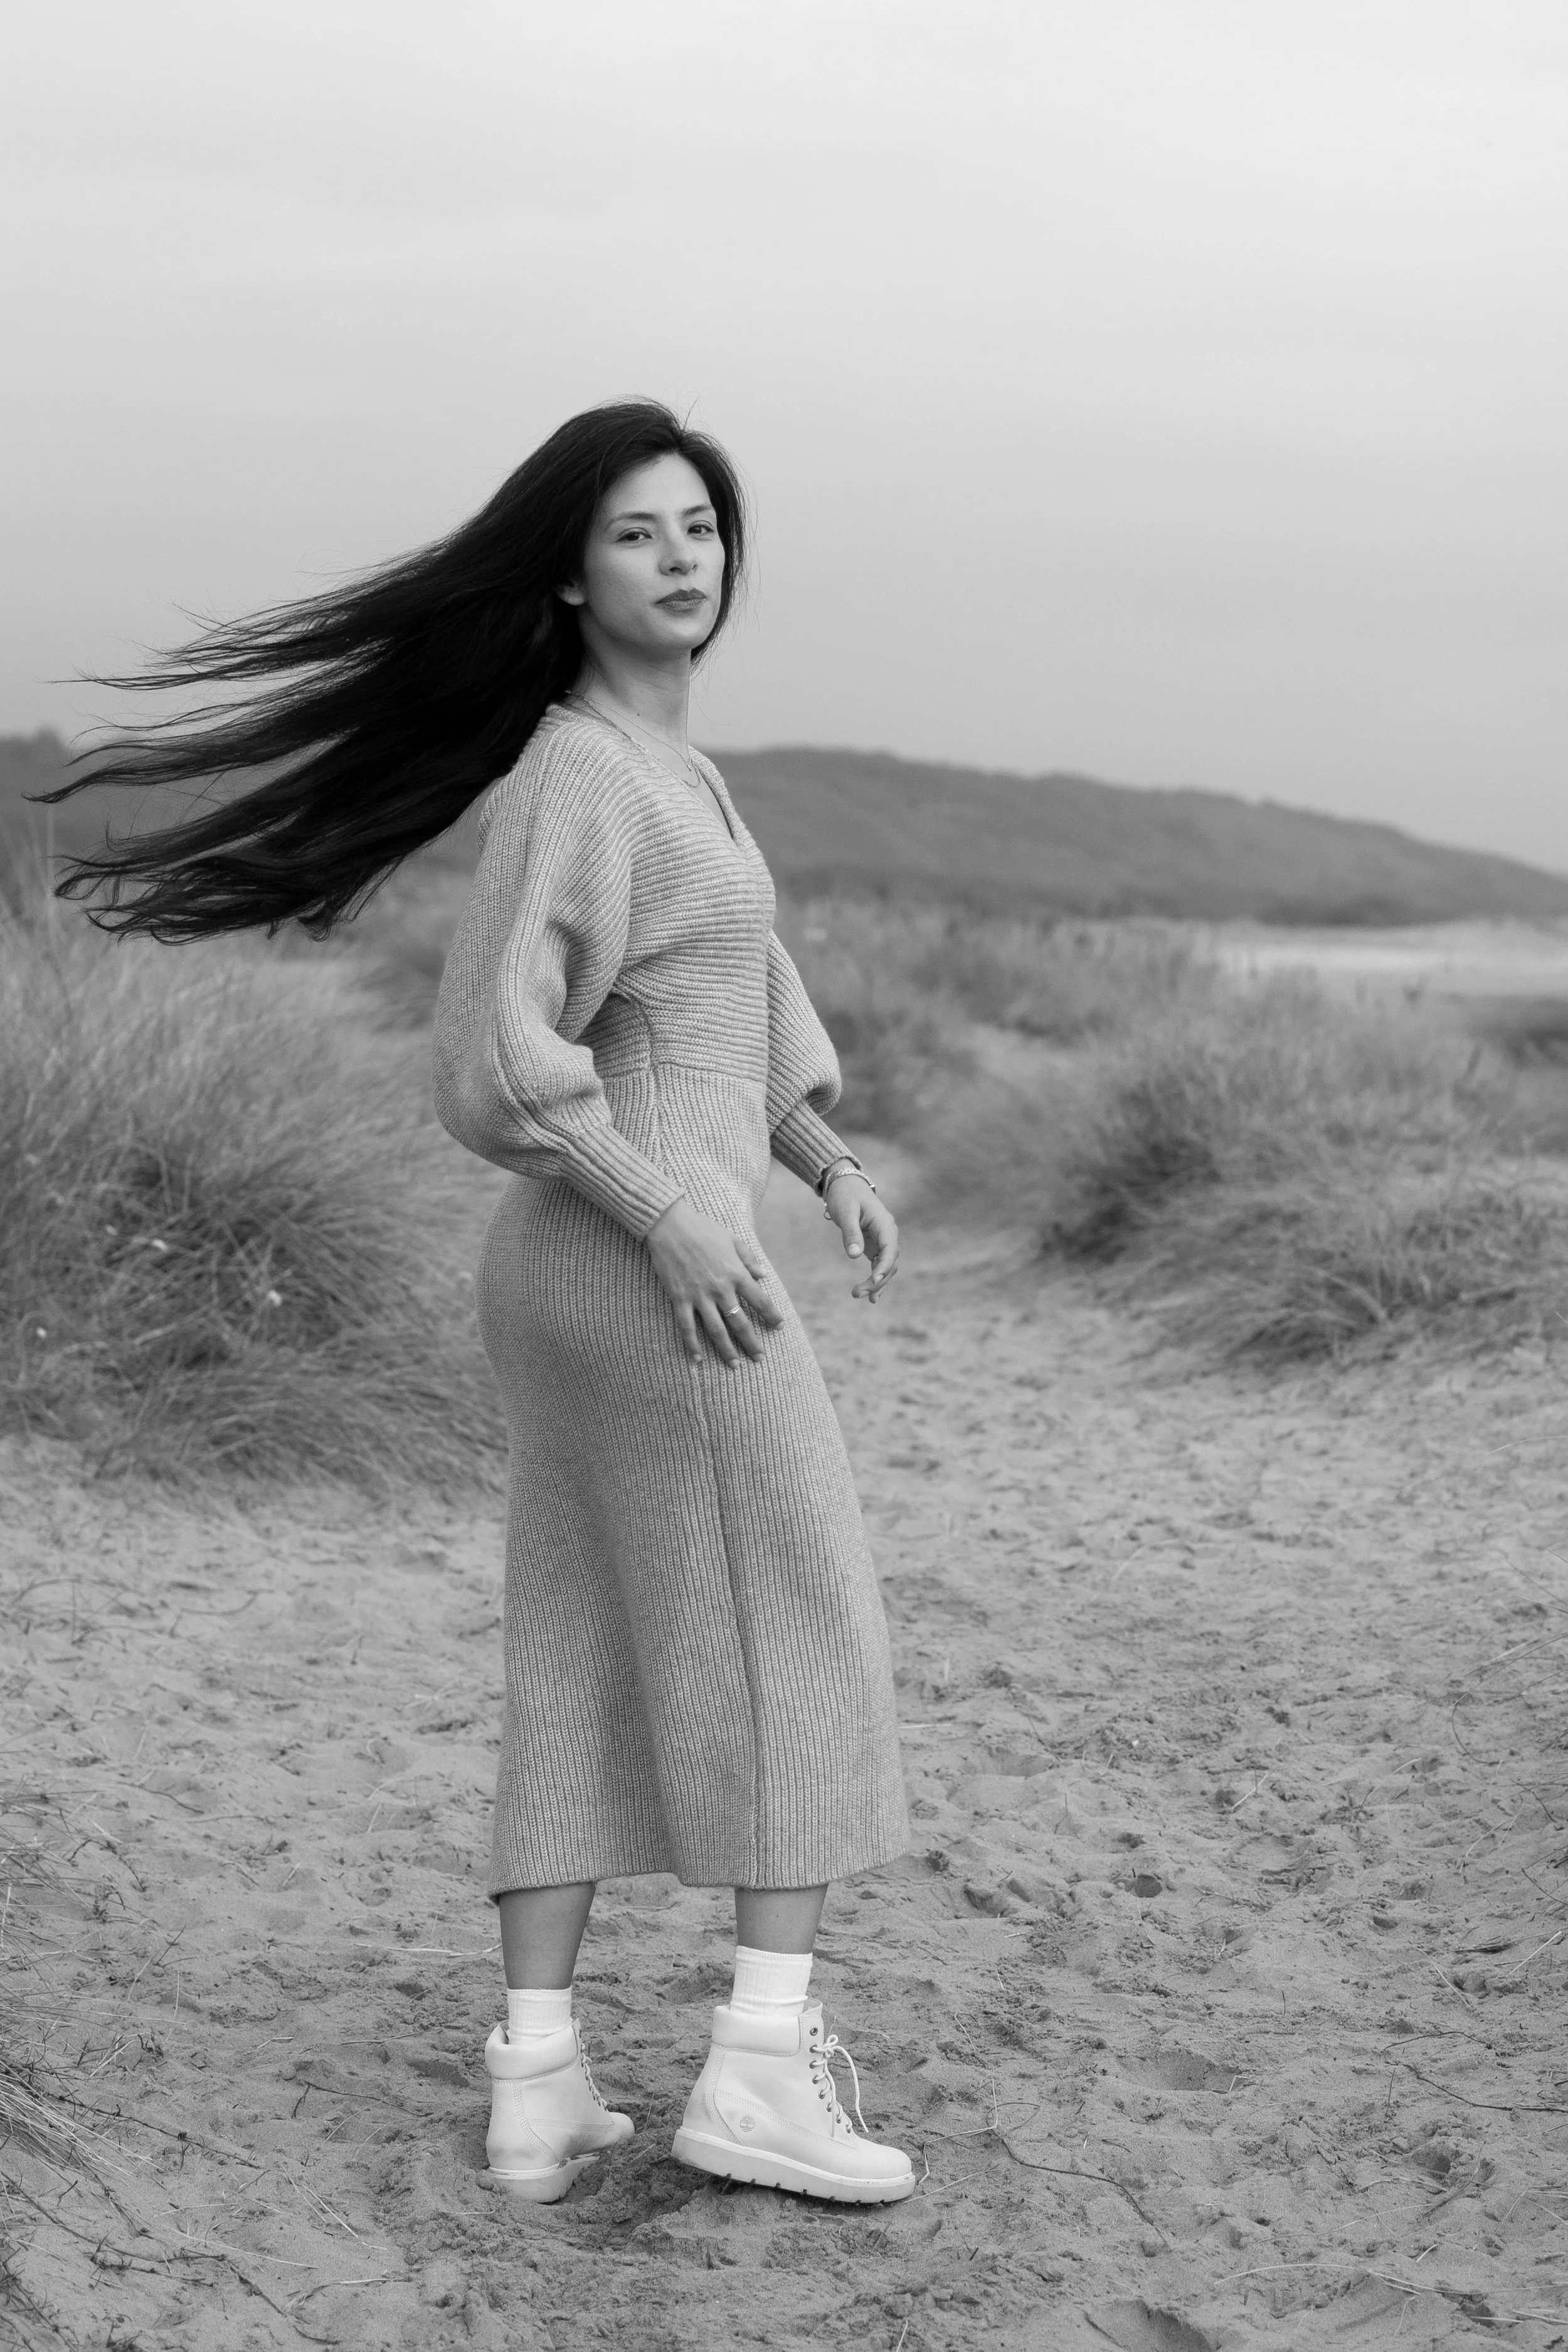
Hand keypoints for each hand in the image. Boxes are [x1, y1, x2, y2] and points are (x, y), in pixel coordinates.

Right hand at [645, 1196, 784, 1366]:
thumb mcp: (732, 1239)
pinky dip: (692, 1344)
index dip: (771, 1315)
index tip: (779, 1327)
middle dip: (751, 1343)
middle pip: (740, 1322)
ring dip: (726, 1350)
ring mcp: (699, 1296)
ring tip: (735, 1366)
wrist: (670, 1225)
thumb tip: (763, 1275)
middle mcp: (720, 1289)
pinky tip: (698, 1359)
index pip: (760, 1300)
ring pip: (716, 1330)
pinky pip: (687, 1326)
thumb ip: (748, 1258)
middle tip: (760, 1359)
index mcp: (736, 1273)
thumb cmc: (702, 1228)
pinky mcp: (680, 1298)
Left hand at [824, 1174, 899, 1301]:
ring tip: (857, 1295)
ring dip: (875, 1283)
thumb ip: (851, 1233)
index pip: (890, 1249)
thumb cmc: (845, 1195)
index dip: (884, 1267)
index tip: (873, 1281)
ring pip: (886, 1267)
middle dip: (876, 1280)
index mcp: (884, 1223)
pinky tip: (872, 1298)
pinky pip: (880, 1266)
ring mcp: (883, 1240)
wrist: (845, 1185)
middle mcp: (888, 1233)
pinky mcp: (875, 1246)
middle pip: (890, 1262)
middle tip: (856, 1293)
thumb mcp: (845, 1212)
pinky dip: (876, 1281)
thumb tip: (854, 1256)